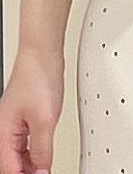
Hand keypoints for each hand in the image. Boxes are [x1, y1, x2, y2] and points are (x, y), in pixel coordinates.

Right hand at [0, 46, 64, 173]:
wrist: (42, 53)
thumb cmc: (38, 78)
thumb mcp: (45, 120)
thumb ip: (43, 149)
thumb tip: (43, 172)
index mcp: (3, 133)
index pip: (10, 169)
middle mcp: (5, 130)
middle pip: (12, 164)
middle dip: (27, 173)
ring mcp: (13, 123)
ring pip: (18, 155)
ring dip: (30, 165)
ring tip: (44, 171)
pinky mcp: (24, 116)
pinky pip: (25, 143)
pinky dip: (33, 153)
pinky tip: (43, 158)